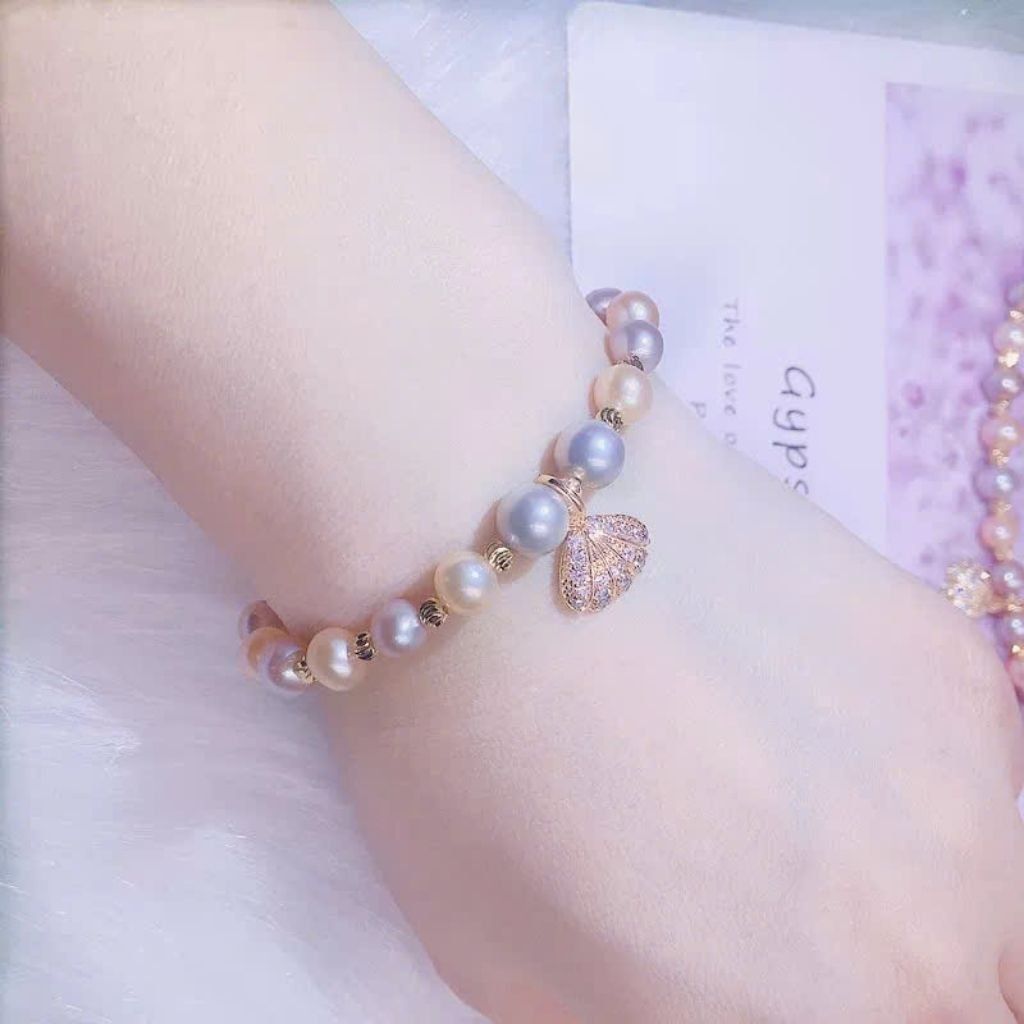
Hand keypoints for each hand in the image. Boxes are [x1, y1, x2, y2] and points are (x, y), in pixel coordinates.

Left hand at [331, 390, 1023, 1022]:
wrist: (507, 528)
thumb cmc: (469, 761)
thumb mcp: (517, 967)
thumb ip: (646, 1014)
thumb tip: (709, 989)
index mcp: (821, 1021)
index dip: (791, 1001)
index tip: (750, 970)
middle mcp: (937, 928)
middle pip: (963, 995)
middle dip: (879, 978)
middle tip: (778, 922)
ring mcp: (971, 782)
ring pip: (994, 893)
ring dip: (916, 888)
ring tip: (801, 819)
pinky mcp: (957, 662)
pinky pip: (974, 771)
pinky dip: (908, 777)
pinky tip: (804, 713)